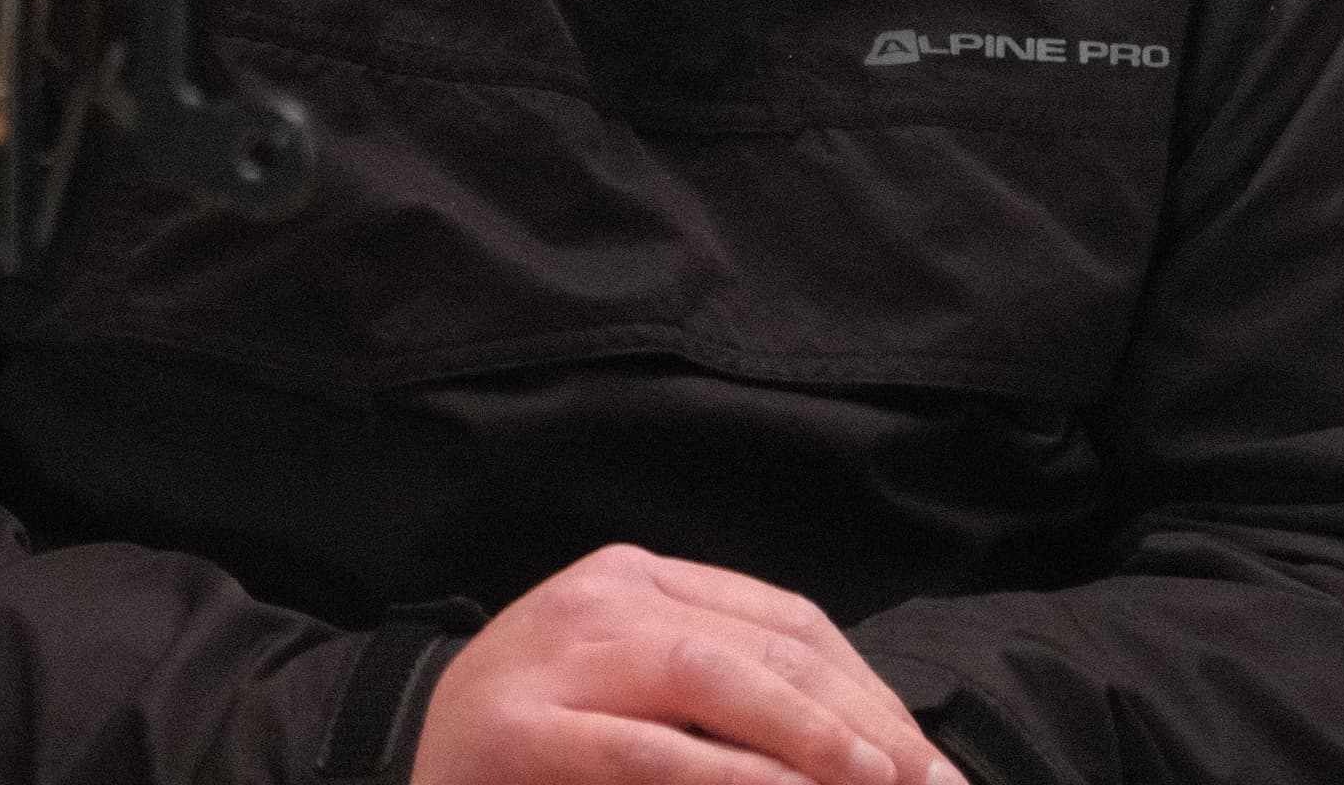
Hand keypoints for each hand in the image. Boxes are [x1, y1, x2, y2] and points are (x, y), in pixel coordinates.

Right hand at [409, 544, 961, 784]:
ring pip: (712, 673)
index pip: (782, 618)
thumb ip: (723, 689)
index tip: (928, 761)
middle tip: (928, 784)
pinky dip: (731, 774)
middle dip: (864, 719)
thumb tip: (869, 744)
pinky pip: (650, 748)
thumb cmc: (541, 742)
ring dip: (810, 734)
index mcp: (634, 578)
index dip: (869, 689)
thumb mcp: (629, 686)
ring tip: (875, 782)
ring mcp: (557, 660)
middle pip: (764, 643)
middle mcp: (600, 600)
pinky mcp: (524, 729)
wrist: (415, 767)